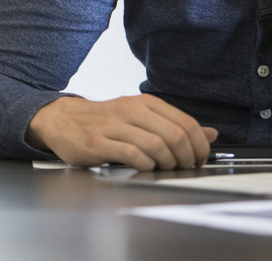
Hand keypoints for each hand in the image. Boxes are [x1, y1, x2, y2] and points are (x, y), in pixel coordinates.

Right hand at [26, 95, 217, 170]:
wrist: (61, 120)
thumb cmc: (103, 122)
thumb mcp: (140, 117)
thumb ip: (173, 125)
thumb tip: (210, 134)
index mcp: (143, 103)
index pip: (184, 122)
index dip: (199, 145)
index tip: (198, 159)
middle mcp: (130, 110)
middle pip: (174, 134)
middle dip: (186, 157)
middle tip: (185, 168)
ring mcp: (112, 126)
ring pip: (156, 145)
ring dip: (167, 163)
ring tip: (165, 169)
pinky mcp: (97, 142)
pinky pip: (132, 154)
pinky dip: (145, 165)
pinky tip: (144, 168)